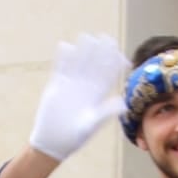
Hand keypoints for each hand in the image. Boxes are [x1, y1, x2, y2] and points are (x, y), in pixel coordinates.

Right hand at [27, 33, 130, 161]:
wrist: (53, 141)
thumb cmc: (74, 137)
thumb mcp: (91, 125)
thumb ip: (106, 113)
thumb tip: (124, 104)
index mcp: (97, 95)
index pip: (109, 75)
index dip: (115, 64)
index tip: (120, 54)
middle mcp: (86, 87)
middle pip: (95, 65)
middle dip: (101, 52)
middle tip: (106, 38)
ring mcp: (71, 85)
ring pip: (79, 63)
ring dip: (82, 50)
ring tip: (86, 37)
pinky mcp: (57, 85)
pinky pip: (60, 68)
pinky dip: (62, 58)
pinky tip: (64, 46)